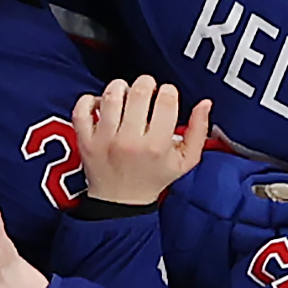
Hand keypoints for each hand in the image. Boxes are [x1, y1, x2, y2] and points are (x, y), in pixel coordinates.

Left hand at [74, 77, 212, 206]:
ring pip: (111, 95)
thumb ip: (199, 131)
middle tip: (147, 93)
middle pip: (139, 91)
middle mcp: (130, 141)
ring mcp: (104, 139)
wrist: (121, 202)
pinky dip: (90, 99)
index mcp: (157, 145)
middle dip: (147, 84)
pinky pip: (82, 108)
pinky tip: (102, 105)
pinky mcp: (85, 140)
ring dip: (121, 87)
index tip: (166, 96)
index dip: (168, 90)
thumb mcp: (185, 161)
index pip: (166, 100)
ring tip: (126, 95)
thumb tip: (205, 103)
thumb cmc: (154, 178)